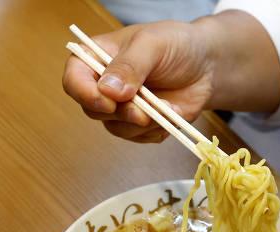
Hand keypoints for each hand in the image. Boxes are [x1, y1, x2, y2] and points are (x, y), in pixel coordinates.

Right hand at [63, 21, 213, 142]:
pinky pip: (140, 138)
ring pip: (117, 128)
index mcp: (96, 57)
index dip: (85, 94)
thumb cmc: (176, 45)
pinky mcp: (139, 125)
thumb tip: (109, 91)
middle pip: (93, 110)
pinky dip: (157, 130)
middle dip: (122, 113)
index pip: (74, 80)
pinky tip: (171, 113)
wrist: (206, 65)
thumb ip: (130, 65)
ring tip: (166, 106)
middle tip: (146, 110)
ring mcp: (121, 108)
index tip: (108, 102)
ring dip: (143, 123)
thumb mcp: (152, 45)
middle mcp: (104, 85)